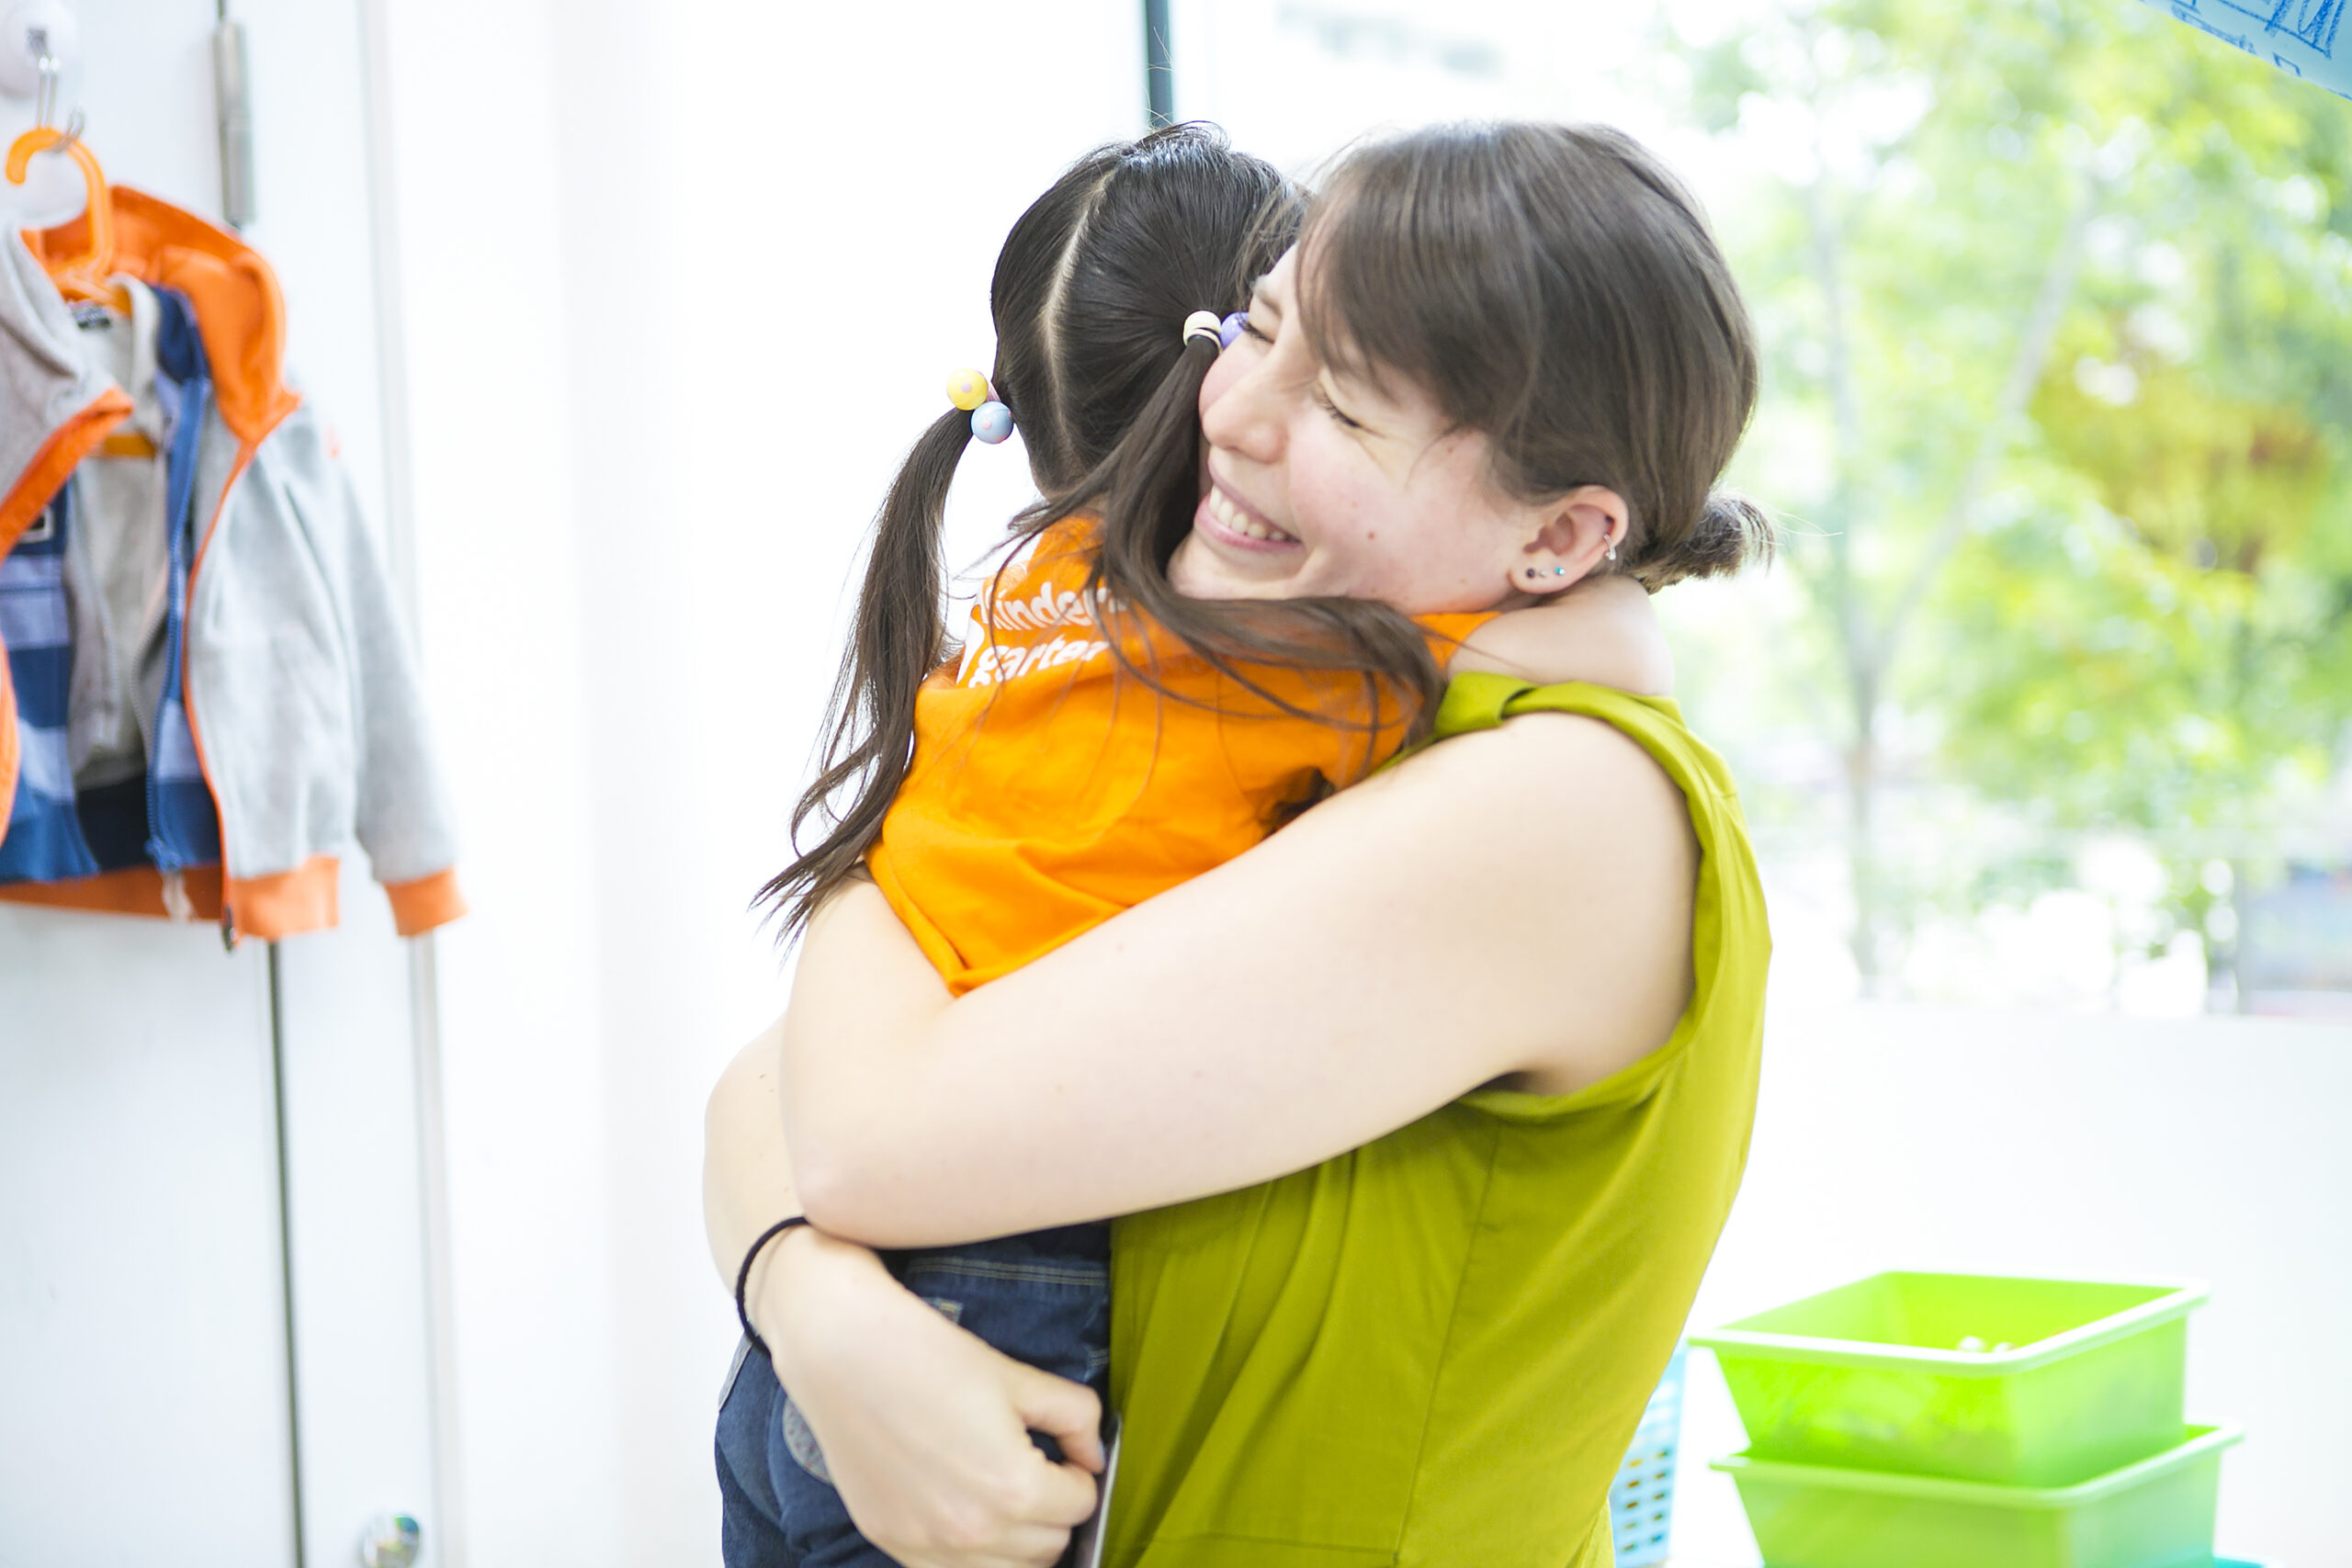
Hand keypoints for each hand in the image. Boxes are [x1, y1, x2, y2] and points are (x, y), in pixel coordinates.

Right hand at [756, 1227, 1103, 1567]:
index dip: (1078, 1474)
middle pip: (1050, 1547)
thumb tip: (1094, 1455)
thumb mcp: (1018, 1377)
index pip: (1080, 1505)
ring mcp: (927, 1545)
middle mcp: (972, 1531)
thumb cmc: (928, 1356)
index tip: (1063, 1454)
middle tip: (1035, 1469)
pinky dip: (971, 1554)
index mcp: (1013, 1488)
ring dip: (1018, 1540)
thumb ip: (1075, 1417)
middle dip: (1052, 1509)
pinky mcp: (892, 1543)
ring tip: (1002, 1492)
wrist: (842, 1353)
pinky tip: (964, 1510)